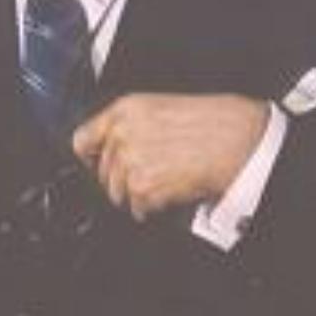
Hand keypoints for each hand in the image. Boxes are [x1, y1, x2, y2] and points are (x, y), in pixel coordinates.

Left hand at [72, 93, 268, 221]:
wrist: (234, 138)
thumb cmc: (208, 121)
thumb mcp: (159, 107)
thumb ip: (129, 124)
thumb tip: (112, 147)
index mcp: (124, 109)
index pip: (82, 140)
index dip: (90, 157)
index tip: (97, 165)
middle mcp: (121, 133)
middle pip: (101, 173)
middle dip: (121, 180)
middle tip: (148, 176)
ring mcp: (130, 160)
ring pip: (117, 194)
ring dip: (137, 196)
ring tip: (163, 182)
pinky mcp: (143, 185)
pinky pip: (137, 208)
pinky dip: (152, 208)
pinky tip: (170, 192)